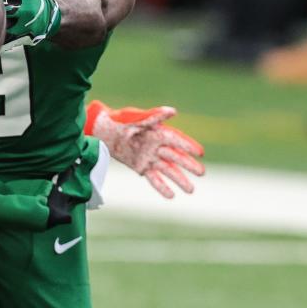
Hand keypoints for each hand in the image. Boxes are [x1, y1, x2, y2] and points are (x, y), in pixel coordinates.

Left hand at [86, 100, 204, 198]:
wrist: (104, 132)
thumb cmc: (120, 120)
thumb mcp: (135, 117)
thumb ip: (153, 116)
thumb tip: (173, 111)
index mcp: (158, 133)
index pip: (177, 140)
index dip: (188, 146)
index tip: (200, 153)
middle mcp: (157, 147)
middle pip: (176, 157)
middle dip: (189, 165)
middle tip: (202, 173)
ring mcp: (150, 158)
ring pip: (168, 170)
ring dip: (179, 180)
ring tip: (191, 190)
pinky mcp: (141, 167)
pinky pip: (153, 178)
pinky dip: (161, 187)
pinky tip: (171, 196)